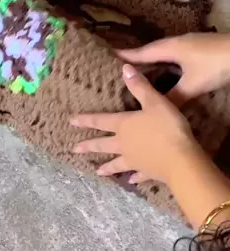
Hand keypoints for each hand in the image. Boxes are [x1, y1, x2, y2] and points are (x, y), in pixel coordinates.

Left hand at [72, 64, 196, 184]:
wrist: (180, 159)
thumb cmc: (167, 127)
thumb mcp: (154, 101)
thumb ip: (139, 86)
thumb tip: (124, 68)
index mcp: (124, 126)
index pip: (101, 121)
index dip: (86, 120)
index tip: (71, 122)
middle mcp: (124, 144)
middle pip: (103, 144)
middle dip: (89, 146)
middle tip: (74, 149)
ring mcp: (134, 161)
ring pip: (116, 163)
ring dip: (107, 167)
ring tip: (97, 171)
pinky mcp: (147, 172)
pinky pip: (137, 175)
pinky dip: (133, 177)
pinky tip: (129, 181)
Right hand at [118, 32, 229, 103]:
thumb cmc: (217, 65)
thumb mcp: (193, 85)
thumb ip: (173, 98)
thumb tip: (155, 112)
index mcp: (169, 48)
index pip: (140, 53)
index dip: (124, 57)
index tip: (106, 58)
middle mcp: (176, 44)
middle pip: (150, 52)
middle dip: (134, 61)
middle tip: (117, 69)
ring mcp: (189, 46)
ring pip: (163, 56)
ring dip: (151, 64)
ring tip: (138, 75)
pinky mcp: (199, 52)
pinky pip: (174, 59)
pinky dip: (166, 68)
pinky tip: (166, 77)